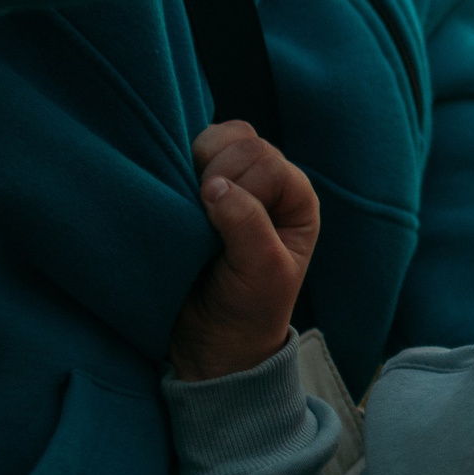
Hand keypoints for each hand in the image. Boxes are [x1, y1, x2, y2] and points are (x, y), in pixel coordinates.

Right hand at [170, 121, 318, 381]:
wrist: (212, 336)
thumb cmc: (248, 307)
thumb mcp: (263, 272)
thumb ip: (247, 226)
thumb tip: (216, 186)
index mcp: (296, 202)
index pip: (269, 162)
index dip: (241, 185)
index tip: (220, 225)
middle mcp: (271, 185)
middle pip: (245, 142)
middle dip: (218, 172)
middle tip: (204, 215)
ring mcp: (236, 180)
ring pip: (218, 138)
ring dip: (197, 161)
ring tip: (191, 202)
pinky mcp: (200, 184)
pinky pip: (191, 149)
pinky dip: (180, 161)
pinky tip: (176, 190)